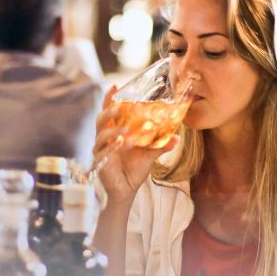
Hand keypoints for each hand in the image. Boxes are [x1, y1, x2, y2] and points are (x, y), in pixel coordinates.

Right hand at [93, 86, 177, 204]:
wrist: (126, 189)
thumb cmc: (135, 168)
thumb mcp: (150, 154)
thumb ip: (161, 145)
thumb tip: (177, 137)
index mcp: (115, 131)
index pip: (110, 112)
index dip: (109, 99)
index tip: (115, 86)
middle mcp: (105, 138)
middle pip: (101, 119)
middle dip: (108, 111)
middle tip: (119, 107)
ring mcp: (100, 149)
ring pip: (101, 135)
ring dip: (113, 132)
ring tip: (126, 132)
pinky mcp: (100, 162)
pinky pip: (102, 152)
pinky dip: (112, 149)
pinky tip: (121, 147)